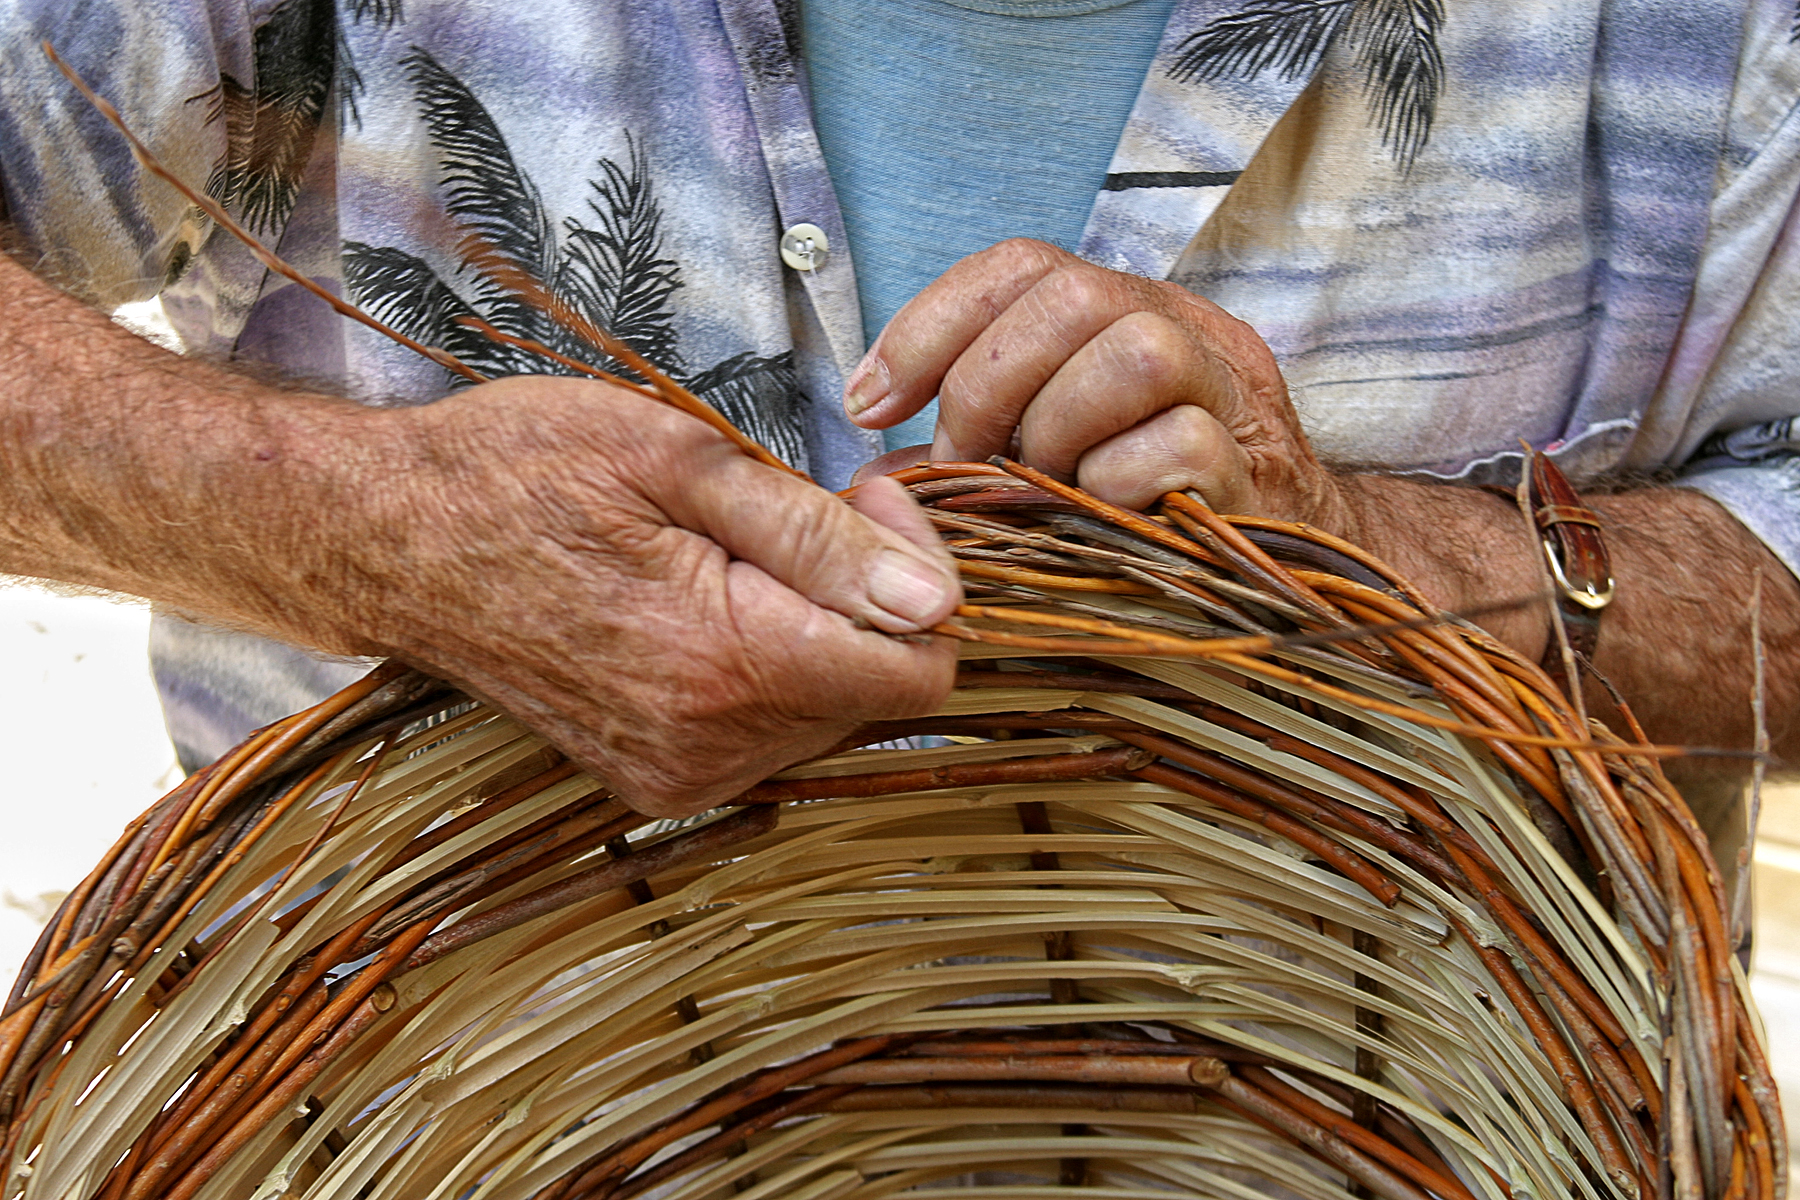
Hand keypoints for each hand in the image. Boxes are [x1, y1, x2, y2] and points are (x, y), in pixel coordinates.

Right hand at [322, 377, 960, 816]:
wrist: (388, 538)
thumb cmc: (519, 471)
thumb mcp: (678, 459)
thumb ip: (819, 537)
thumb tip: (937, 601)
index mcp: (722, 665)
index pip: (921, 671)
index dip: (922, 575)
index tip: (863, 496)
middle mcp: (707, 746)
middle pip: (881, 692)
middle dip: (870, 598)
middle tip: (797, 508)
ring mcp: (678, 775)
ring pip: (832, 713)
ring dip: (819, 631)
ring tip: (739, 551)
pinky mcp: (656, 781)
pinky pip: (772, 732)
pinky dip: (772, 668)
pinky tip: (713, 602)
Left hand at [842, 238, 1549, 657]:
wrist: (1294, 576)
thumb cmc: (1152, 516)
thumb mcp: (1056, 460)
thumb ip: (979, 449)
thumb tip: (879, 476)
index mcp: (1128, 313)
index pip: (1021, 265)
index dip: (929, 323)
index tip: (869, 403)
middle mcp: (1188, 333)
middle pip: (1075, 292)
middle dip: (988, 381)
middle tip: (965, 461)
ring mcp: (1233, 399)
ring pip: (1135, 351)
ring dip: (1057, 427)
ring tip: (1040, 486)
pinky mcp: (1258, 476)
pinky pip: (1177, 449)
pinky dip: (1113, 486)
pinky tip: (1097, 519)